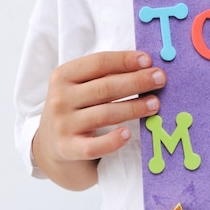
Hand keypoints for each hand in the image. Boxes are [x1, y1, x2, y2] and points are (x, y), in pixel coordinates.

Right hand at [32, 51, 165, 188]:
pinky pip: (93, 146)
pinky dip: (112, 141)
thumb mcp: (81, 85)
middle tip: (160, 79)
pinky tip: (128, 134)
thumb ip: (106, 74)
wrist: (49, 144)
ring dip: (134, 107)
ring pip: (104, 114)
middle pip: (105, 87)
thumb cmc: (75, 106)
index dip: (125, 60)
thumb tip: (145, 65)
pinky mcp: (67, 149)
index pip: (99, 62)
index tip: (148, 60)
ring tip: (155, 103)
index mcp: (64, 75)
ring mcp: (62, 125)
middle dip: (136, 82)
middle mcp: (60, 98)